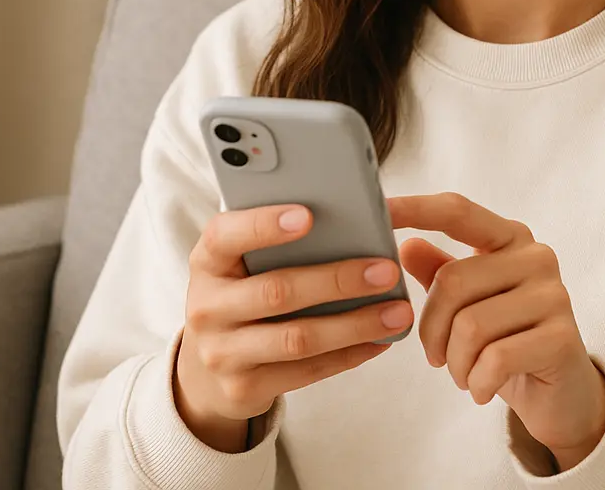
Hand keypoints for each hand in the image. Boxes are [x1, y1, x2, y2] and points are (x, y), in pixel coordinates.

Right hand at [174, 203, 413, 451]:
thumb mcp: (241, 258)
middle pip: (277, 291)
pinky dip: (349, 355)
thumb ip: (276, 238)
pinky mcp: (244, 389)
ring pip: (297, 339)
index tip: (308, 215)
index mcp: (208, 261)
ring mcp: (222, 353)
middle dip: (337, 280)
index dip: (263, 225)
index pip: (225, 236)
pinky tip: (380, 339)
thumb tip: (349, 218)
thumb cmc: (242, 288)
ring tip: (397, 311)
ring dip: (355, 325)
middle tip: (386, 270)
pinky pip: (306, 372)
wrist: (207, 361)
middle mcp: (207, 307)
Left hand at [388, 192, 604, 471]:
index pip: (457, 211)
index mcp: (509, 238)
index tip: (377, 210)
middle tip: (436, 357)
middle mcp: (535, 256)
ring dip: (455, 363)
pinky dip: (477, 382)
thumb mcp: (468, 304)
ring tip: (463, 374)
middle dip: (431, 330)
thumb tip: (405, 246)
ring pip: (470, 325)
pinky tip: (481, 388)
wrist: (563, 395)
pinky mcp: (561, 337)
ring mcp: (553, 295)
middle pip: (453, 281)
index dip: (415, 209)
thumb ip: (439, 272)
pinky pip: (495, 359)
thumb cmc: (507, 340)